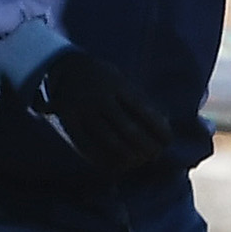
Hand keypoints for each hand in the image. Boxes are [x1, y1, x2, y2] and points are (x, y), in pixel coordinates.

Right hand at [33, 44, 178, 176]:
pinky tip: (116, 165)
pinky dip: (104, 160)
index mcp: (118, 84)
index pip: (145, 111)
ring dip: (129, 156)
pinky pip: (86, 147)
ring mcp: (82, 109)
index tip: (167, 141)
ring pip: (110, 141)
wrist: (63, 66)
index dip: (159, 129)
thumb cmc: (103, 79)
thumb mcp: (121, 81)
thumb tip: (165, 125)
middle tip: (155, 155)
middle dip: (147, 147)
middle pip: (129, 130)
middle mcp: (100, 96)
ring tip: (138, 161)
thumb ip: (140, 100)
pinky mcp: (66, 121)